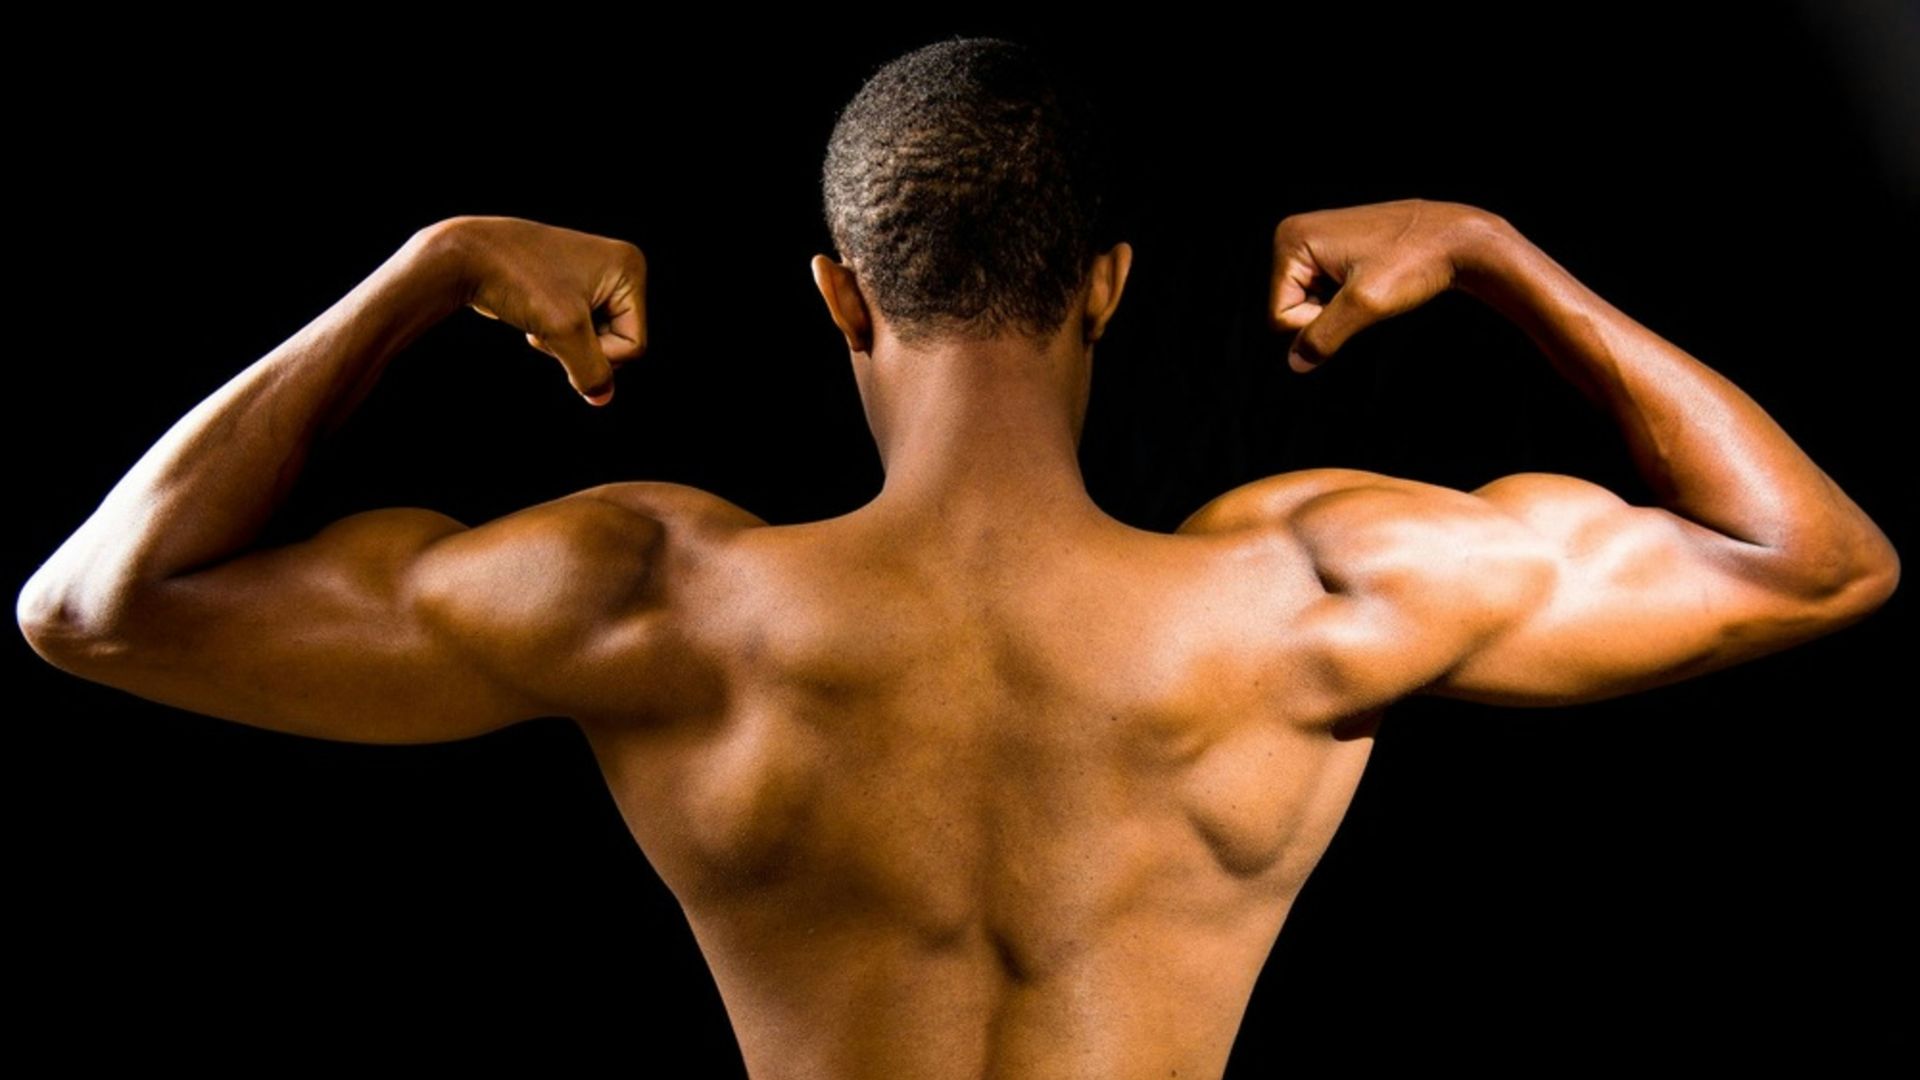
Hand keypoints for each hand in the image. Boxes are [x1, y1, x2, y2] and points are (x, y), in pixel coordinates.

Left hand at [429, 216, 648, 404]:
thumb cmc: (518, 280)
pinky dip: (554, 332)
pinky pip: (577, 328)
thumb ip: (591, 371)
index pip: (634, 344)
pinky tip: (533, 313)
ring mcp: (593, 275)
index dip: (599, 354)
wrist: (466, 255)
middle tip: (549, 321)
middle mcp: (618, 267)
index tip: (563, 330)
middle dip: (580, 346)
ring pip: (595, 339)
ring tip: (539, 314)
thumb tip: (602, 398)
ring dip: (565, 341)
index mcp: (629, 268)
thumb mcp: (564, 332)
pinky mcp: (570, 285)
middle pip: (618, 342)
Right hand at [1269, 198, 1496, 372]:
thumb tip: (1295, 363)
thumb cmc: (1415, 260)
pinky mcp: (1331, 248)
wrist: (1458, 238)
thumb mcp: (1366, 304)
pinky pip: (1323, 291)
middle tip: (1366, 293)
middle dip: (1327, 315)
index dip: (1317, 323)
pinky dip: (1347, 298)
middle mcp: (1294, 235)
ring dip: (1340, 309)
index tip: (1356, 299)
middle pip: (1289, 308)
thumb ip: (1324, 336)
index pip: (1279, 315)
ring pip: (1307, 304)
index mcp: (1291, 240)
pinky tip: (1372, 282)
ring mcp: (1313, 240)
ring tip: (1373, 285)